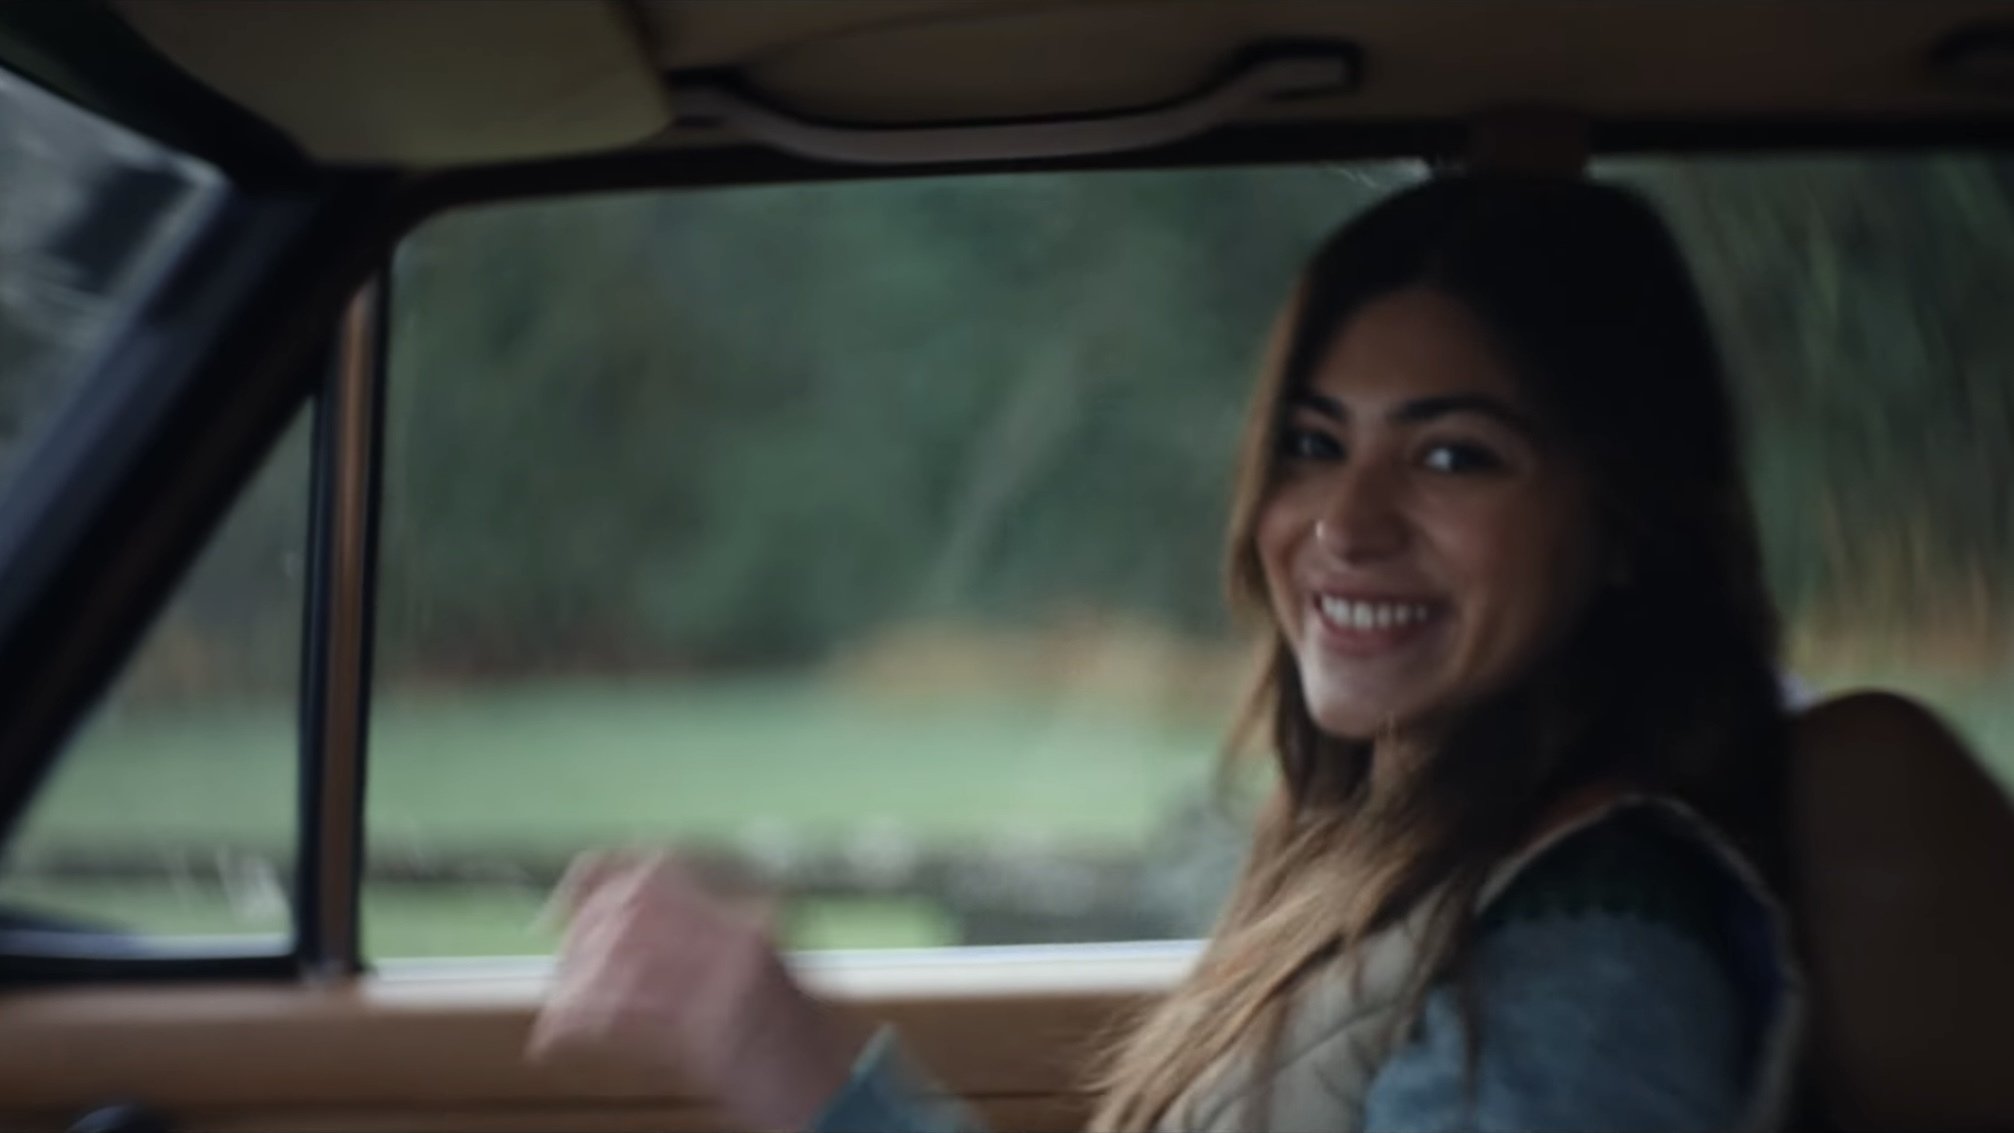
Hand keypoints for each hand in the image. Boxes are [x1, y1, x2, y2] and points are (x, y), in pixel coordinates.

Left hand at [528, 853, 866, 1130]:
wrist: (839, 1092)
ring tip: (559, 1016)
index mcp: (745, 916)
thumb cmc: (795, 1042)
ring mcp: (728, 983)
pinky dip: (576, 1027)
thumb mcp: (754, 967)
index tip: (561, 901)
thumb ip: (697, 936)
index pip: (660, 868)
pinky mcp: (714, 1035)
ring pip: (619, 961)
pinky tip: (557, 1040)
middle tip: (563, 973)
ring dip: (573, 988)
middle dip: (579, 941)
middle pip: (631, 910)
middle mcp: (738, 937)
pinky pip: (623, 1019)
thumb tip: (613, 919)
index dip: (600, 875)